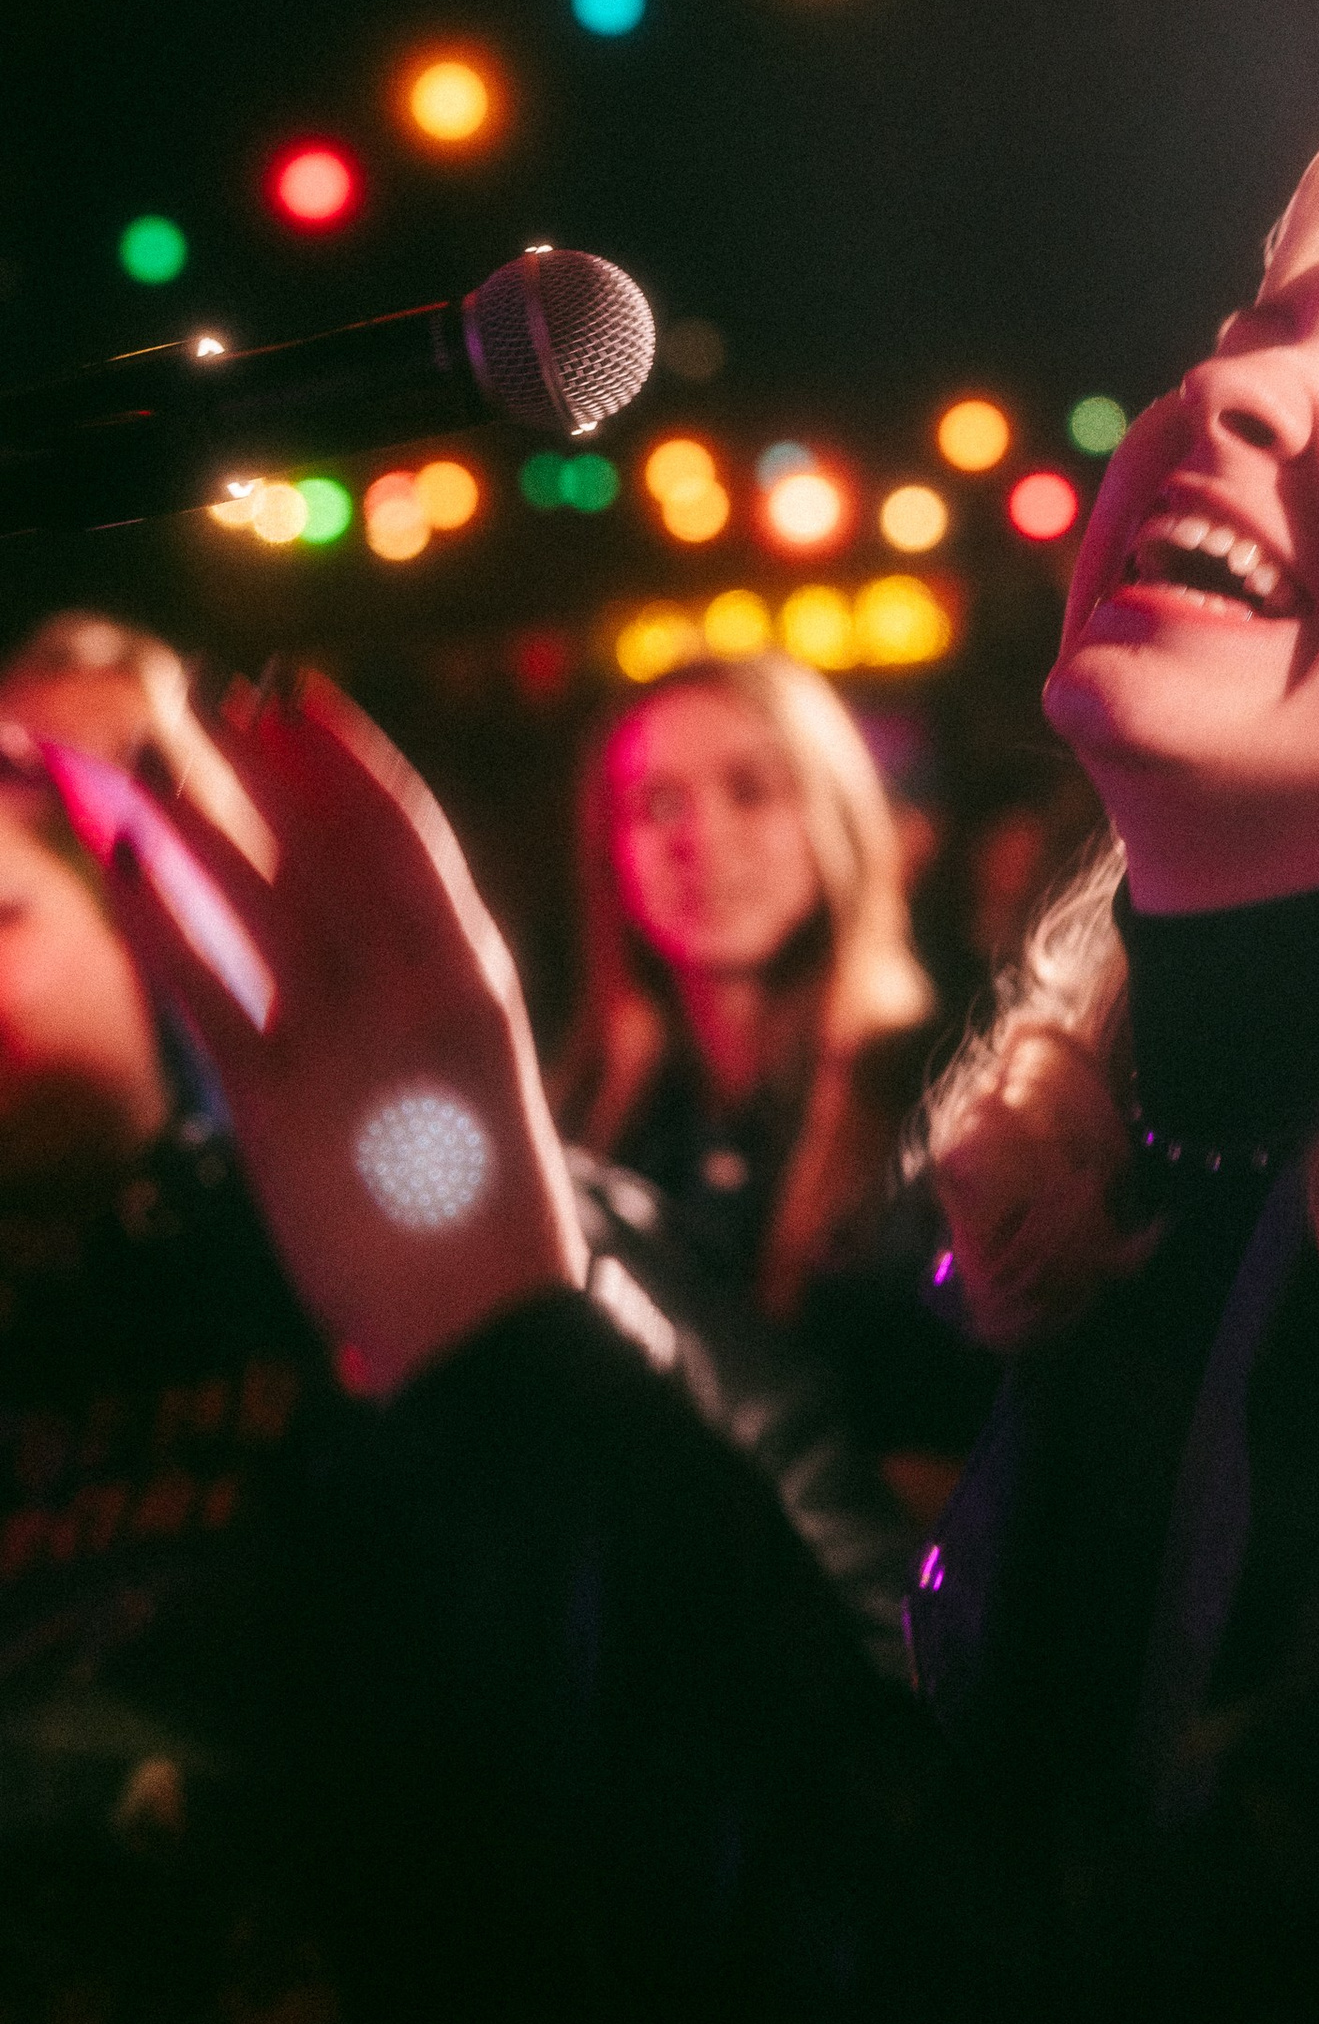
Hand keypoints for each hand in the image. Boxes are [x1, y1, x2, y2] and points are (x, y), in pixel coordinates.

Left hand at [44, 667, 582, 1392]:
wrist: (494, 1326)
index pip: (408, 834)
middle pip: (329, 844)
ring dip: (197, 817)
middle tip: (219, 697)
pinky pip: (204, 991)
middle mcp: (416, 993)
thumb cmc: (485, 1214)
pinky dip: (157, 916)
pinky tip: (118, 860)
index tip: (302, 697)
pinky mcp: (280, 1110)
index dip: (348, 756)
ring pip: (258, 899)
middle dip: (272, 762)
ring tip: (150, 758)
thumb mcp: (470, 1086)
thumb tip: (361, 946)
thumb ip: (418, 1011)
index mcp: (474, 981)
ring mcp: (350, 1045)